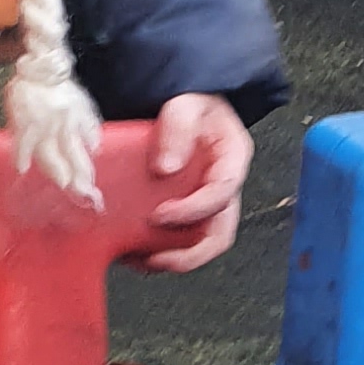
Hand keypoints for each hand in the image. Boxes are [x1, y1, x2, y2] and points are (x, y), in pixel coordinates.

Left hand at [134, 93, 252, 271]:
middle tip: (154, 259)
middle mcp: (225, 190)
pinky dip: (156, 251)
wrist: (184, 111)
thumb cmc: (191, 105)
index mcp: (232, 162)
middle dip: (188, 255)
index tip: (159, 215)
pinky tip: (130, 250)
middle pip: (219, 235)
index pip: (221, 195)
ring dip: (171, 259)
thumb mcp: (186, 105)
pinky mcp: (187, 213)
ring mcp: (206, 205)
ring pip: (199, 244)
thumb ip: (178, 129)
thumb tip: (165, 168)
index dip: (192, 211)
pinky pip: (178, 240)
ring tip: (137, 259)